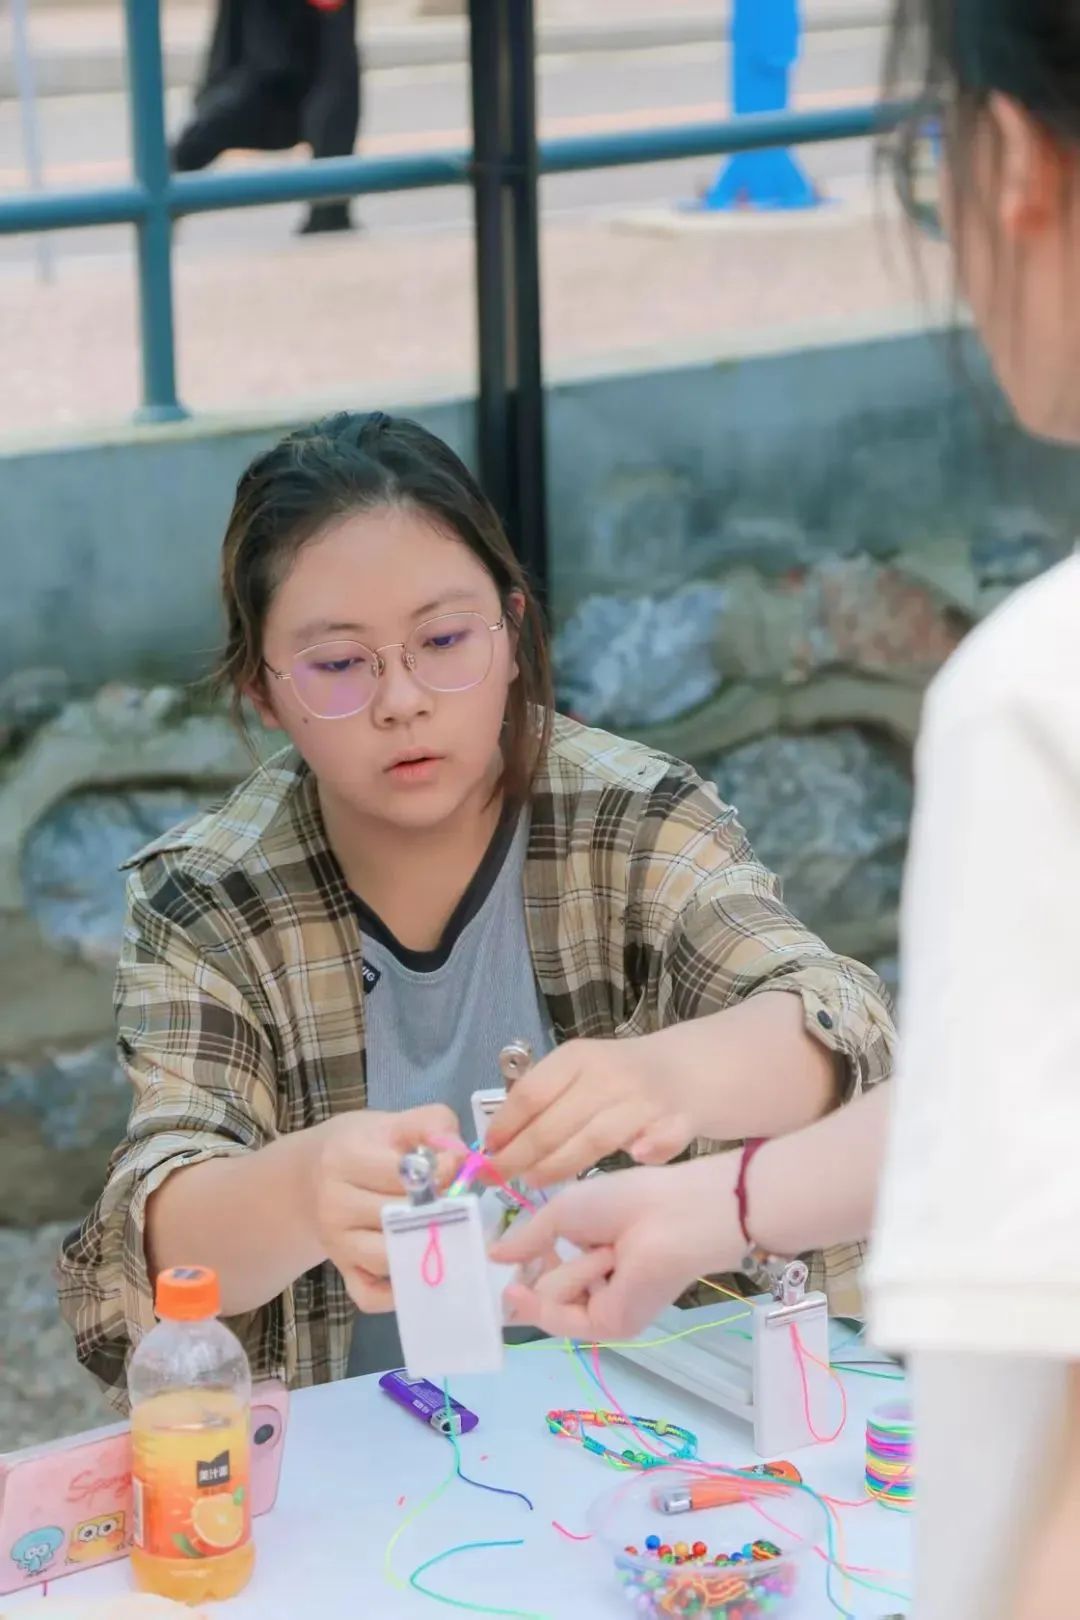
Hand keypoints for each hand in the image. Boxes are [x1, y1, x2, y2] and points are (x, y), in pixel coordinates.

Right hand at [313, 1105, 460, 1312]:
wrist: (308, 1177)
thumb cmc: (360, 1146)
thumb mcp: (390, 1122)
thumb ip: (430, 1124)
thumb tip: (461, 1154)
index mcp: (345, 1158)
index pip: (402, 1174)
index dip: (439, 1170)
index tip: (453, 1166)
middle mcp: (334, 1204)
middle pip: (400, 1217)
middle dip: (436, 1209)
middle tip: (451, 1199)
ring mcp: (336, 1243)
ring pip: (390, 1258)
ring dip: (423, 1247)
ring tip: (439, 1228)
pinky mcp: (342, 1271)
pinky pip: (372, 1296)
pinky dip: (398, 1290)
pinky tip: (415, 1264)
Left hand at [484, 1036, 695, 1187]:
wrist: (692, 1066)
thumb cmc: (623, 1076)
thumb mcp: (582, 1072)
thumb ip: (549, 1099)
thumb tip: (498, 1141)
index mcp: (578, 1058)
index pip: (531, 1093)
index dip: (505, 1126)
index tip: (486, 1152)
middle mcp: (609, 1074)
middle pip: (555, 1121)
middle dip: (521, 1155)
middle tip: (499, 1178)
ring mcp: (644, 1097)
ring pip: (595, 1138)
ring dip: (561, 1165)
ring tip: (535, 1183)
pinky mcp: (679, 1118)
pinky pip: (659, 1141)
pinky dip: (648, 1150)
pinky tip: (634, 1159)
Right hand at [490, 1154, 739, 1340]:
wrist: (669, 1217)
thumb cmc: (623, 1201)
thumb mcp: (563, 1212)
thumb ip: (528, 1238)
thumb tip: (492, 1255)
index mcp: (591, 1254)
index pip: (546, 1272)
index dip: (524, 1265)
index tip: (500, 1257)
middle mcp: (597, 1285)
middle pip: (543, 1290)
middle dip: (541, 1265)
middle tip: (557, 1244)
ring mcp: (603, 1308)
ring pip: (550, 1301)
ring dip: (569, 1269)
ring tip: (609, 1249)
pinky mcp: (610, 1327)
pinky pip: (562, 1317)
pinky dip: (548, 1299)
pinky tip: (516, 1292)